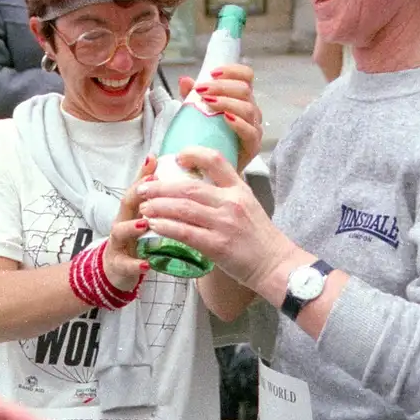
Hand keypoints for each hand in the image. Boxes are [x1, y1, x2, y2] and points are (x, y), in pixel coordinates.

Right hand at [102, 154, 155, 292]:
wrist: (115, 269)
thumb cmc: (133, 238)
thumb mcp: (140, 215)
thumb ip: (149, 193)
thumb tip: (158, 161)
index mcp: (131, 210)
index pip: (136, 188)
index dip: (143, 175)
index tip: (154, 162)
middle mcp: (121, 222)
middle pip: (125, 204)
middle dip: (136, 194)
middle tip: (151, 187)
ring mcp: (118, 243)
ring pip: (120, 232)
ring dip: (131, 227)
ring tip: (145, 224)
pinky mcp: (118, 264)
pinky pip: (125, 264)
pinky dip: (135, 265)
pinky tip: (146, 265)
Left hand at [137, 148, 293, 291]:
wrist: (276, 265)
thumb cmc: (260, 238)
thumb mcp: (248, 206)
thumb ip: (226, 195)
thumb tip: (197, 189)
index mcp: (239, 189)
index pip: (216, 160)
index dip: (193, 154)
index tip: (177, 157)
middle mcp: (231, 202)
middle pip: (188, 187)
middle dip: (160, 187)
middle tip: (143, 188)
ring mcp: (224, 224)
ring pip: (183, 208)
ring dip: (158, 207)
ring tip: (143, 208)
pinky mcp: (218, 245)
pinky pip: (185, 232)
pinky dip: (166, 227)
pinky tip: (154, 225)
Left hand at [181, 62, 262, 171]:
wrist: (213, 171)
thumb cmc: (207, 140)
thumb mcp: (195, 115)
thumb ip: (191, 97)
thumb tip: (185, 80)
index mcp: (240, 99)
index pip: (246, 76)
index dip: (232, 70)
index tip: (212, 73)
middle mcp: (251, 111)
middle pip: (244, 90)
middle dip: (221, 86)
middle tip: (201, 90)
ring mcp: (254, 128)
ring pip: (248, 108)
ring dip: (227, 102)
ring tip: (208, 102)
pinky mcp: (253, 146)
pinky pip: (250, 131)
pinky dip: (238, 123)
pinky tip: (226, 118)